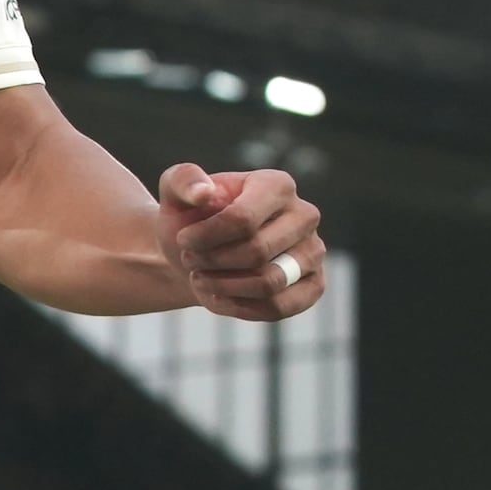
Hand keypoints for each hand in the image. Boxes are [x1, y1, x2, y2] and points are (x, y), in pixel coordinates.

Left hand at [156, 165, 323, 322]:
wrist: (202, 253)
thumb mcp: (176, 192)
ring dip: (224, 286)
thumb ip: (183, 181)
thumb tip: (203, 192)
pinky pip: (280, 307)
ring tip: (201, 278)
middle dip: (213, 262)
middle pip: (257, 252)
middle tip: (191, 260)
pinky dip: (241, 308)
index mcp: (277, 185)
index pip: (243, 219)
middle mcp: (305, 215)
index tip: (183, 240)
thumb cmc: (192, 219)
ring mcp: (314, 251)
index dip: (206, 237)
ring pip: (269, 283)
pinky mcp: (314, 285)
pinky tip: (218, 297)